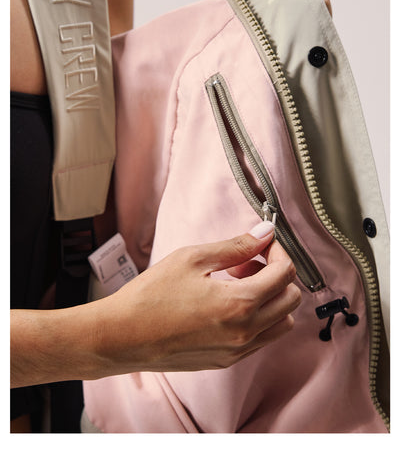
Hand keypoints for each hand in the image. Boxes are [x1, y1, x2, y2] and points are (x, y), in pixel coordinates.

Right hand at [92, 221, 300, 374]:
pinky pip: (260, 339)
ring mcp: (236, 351)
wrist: (121, 337)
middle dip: (277, 275)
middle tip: (246, 263)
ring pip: (281, 324)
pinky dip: (257, 318)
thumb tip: (264, 233)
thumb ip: (235, 246)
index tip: (263, 243)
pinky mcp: (225, 361)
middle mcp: (245, 333)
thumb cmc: (151, 296)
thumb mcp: (193, 259)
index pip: (285, 274)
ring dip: (270, 299)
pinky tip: (227, 304)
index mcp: (239, 304)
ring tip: (237, 285)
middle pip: (291, 301)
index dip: (279, 251)